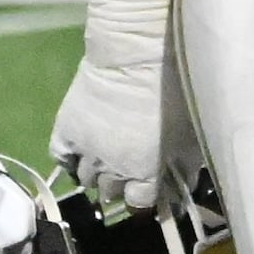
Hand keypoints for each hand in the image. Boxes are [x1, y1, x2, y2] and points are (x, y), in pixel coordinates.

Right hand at [51, 0, 175, 214]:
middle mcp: (112, 170)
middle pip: (112, 192)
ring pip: (86, 179)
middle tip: (132, 165)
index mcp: (145, 174)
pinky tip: (83, 152)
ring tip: (109, 156)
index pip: (139, 204)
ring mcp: (86, 151)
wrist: (139, 49)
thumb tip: (182, 190)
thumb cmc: (177, 88)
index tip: (152, 185)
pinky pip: (62, 159)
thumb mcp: (191, 132)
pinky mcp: (66, 129)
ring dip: (98, 172)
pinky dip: (71, 160)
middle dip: (123, 183)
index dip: (146, 196)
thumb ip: (185, 167)